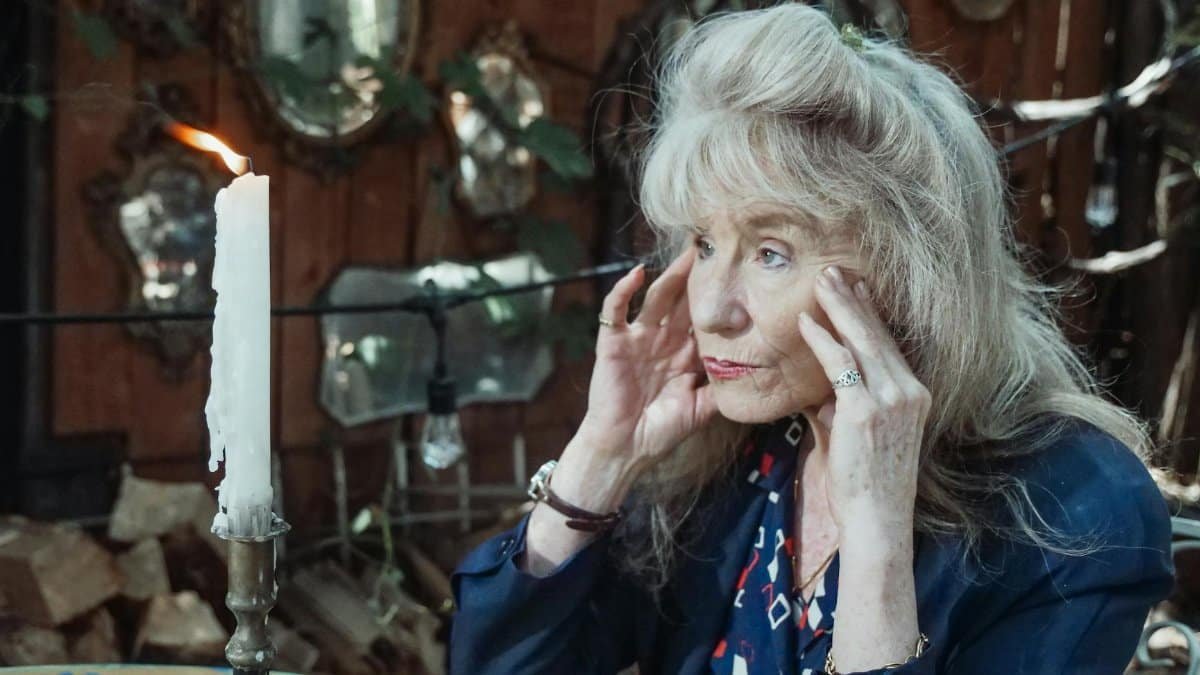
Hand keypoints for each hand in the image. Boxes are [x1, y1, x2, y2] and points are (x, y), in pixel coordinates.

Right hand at [575, 246, 716, 476]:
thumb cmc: (660, 432)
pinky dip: (623, 290)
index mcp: (683, 354)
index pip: (703, 319)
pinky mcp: (614, 343)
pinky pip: (616, 310)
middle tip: (716, 248)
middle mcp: (662, 340)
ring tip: (687, 254)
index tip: (738, 275)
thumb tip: (758, 377)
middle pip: (682, 301)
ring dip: (671, 276)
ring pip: (656, 299)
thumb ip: (723, 390)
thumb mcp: (701, 409)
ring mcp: (637, 339)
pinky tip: (637, 273)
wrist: (625, 450)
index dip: (718, 299)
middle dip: (697, 277)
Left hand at [797, 265, 929, 533]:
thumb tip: (819, 392)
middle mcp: (909, 392)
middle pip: (879, 335)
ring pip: (862, 341)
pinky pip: (840, 364)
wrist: (876, 518)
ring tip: (820, 282)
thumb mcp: (860, 436)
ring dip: (839, 307)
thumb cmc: (866, 483)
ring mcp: (890, 400)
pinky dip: (822, 340)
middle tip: (834, 271)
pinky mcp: (864, 410)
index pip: (890, 345)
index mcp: (914, 396)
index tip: (857, 287)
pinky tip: (806, 321)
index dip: (872, 314)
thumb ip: (843, 408)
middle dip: (854, 300)